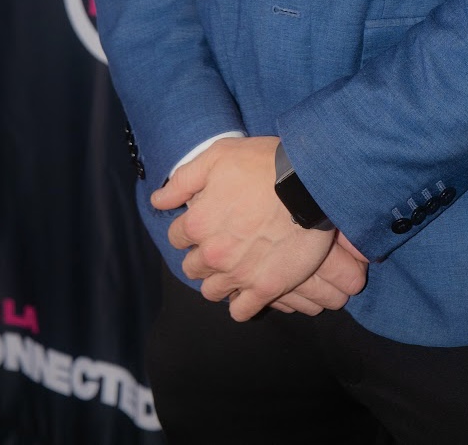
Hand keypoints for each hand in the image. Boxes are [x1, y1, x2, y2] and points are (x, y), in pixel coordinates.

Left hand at [151, 136, 361, 321]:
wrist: (309, 183)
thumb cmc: (264, 164)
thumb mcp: (219, 156)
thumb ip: (183, 180)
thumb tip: (158, 201)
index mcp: (198, 223)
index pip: (176, 238)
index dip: (191, 229)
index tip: (207, 222)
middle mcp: (213, 254)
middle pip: (193, 268)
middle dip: (203, 256)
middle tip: (224, 243)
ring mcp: (238, 274)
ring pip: (213, 292)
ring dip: (220, 280)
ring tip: (236, 265)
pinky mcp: (265, 288)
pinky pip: (240, 312)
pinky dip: (242, 303)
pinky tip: (249, 288)